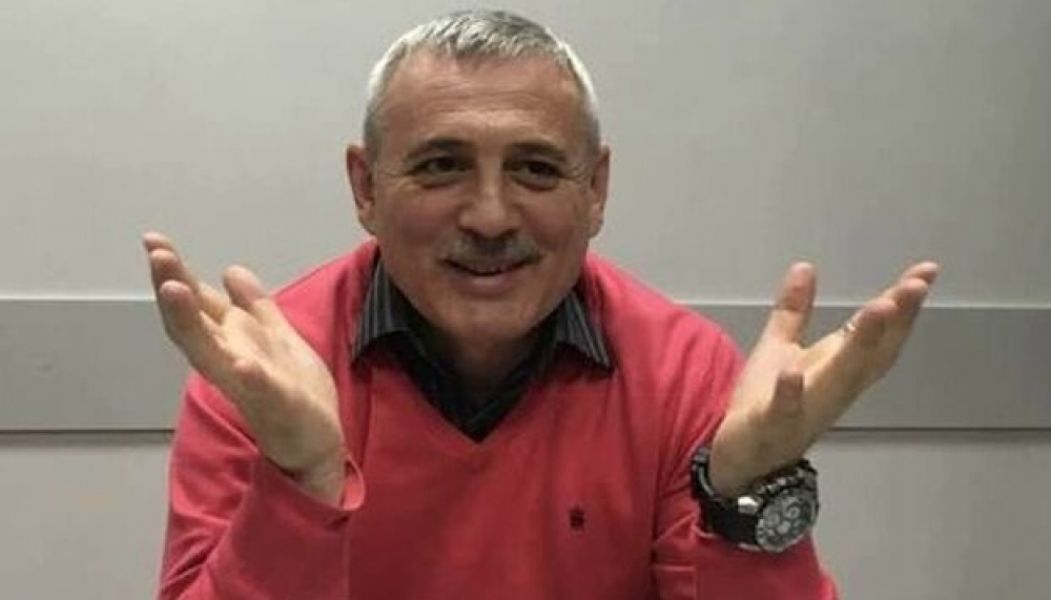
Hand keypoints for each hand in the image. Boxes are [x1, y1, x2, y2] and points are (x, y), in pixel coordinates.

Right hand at [143, 232, 345, 503]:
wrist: (317, 442)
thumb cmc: (295, 391)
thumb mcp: (277, 336)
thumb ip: (254, 307)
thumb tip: (230, 270)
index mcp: (234, 342)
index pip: (198, 304)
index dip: (176, 273)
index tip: (154, 242)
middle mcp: (231, 361)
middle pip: (192, 323)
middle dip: (172, 288)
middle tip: (156, 255)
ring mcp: (251, 386)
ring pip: (211, 354)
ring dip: (191, 323)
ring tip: (175, 291)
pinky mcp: (278, 406)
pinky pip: (261, 391)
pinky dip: (250, 377)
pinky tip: (242, 363)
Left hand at [708, 261, 938, 496]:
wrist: (741, 462)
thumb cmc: (765, 406)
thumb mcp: (779, 348)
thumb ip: (794, 310)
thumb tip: (805, 267)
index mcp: (836, 368)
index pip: (876, 334)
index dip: (901, 305)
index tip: (925, 273)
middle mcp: (832, 390)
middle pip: (870, 354)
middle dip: (894, 320)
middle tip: (914, 286)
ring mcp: (806, 410)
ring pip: (839, 379)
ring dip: (861, 346)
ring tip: (879, 308)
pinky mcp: (772, 426)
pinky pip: (785, 411)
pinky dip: (791, 393)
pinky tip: (792, 372)